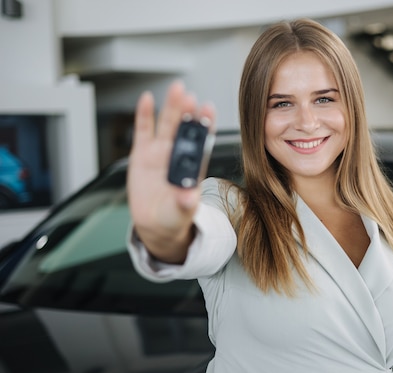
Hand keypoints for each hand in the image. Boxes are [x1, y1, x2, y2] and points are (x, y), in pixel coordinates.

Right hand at [127, 81, 215, 262]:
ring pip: (166, 125)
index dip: (204, 125)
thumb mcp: (181, 212)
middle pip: (184, 129)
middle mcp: (178, 156)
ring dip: (171, 107)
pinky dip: (144, 115)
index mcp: (192, 168)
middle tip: (191, 95)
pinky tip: (147, 98)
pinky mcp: (142, 154)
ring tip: (177, 89)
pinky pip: (144, 131)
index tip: (209, 109)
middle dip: (187, 112)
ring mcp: (160, 153)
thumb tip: (189, 197)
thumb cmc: (174, 216)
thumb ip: (185, 203)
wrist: (156, 223)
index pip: (201, 142)